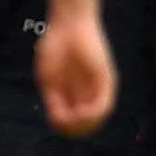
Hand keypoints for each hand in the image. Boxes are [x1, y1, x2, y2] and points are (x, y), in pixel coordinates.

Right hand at [34, 11, 118, 138]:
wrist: (67, 26)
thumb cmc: (53, 48)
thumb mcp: (47, 79)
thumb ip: (53, 100)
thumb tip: (57, 120)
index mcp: (72, 93)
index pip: (73, 119)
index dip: (63, 126)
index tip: (54, 121)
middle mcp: (88, 92)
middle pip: (87, 123)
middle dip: (74, 129)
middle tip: (62, 124)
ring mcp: (99, 87)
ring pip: (98, 118)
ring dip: (84, 124)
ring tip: (70, 120)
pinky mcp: (107, 81)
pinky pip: (104, 105)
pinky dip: (92, 114)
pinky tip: (80, 113)